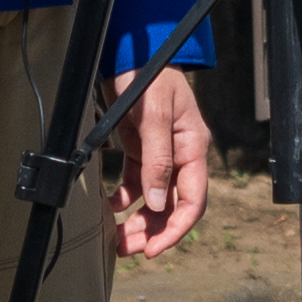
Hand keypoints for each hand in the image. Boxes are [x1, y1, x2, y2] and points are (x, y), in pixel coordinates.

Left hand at [107, 65, 211, 259]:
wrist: (130, 52)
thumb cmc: (148, 76)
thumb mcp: (154, 115)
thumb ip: (157, 159)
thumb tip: (159, 202)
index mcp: (192, 148)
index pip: (193, 201)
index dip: (175, 230)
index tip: (154, 249)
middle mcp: (180, 156)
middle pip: (172, 207)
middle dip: (151, 231)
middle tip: (126, 249)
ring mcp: (160, 154)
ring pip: (153, 201)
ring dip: (137, 221)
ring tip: (116, 239)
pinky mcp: (141, 150)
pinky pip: (135, 185)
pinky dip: (123, 199)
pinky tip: (108, 208)